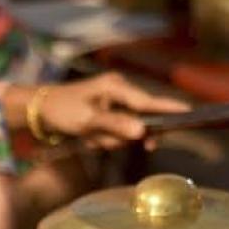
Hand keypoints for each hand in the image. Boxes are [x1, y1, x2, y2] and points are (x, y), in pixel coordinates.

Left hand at [34, 73, 188, 148]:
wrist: (38, 113)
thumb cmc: (61, 110)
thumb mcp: (87, 120)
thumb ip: (116, 125)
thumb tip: (142, 133)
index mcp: (117, 87)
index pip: (148, 102)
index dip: (168, 111)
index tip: (190, 115)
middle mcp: (119, 94)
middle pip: (139, 122)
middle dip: (120, 136)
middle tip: (98, 138)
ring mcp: (114, 106)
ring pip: (126, 133)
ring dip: (108, 140)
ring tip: (88, 136)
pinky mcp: (108, 117)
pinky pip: (115, 136)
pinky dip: (102, 140)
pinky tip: (88, 138)